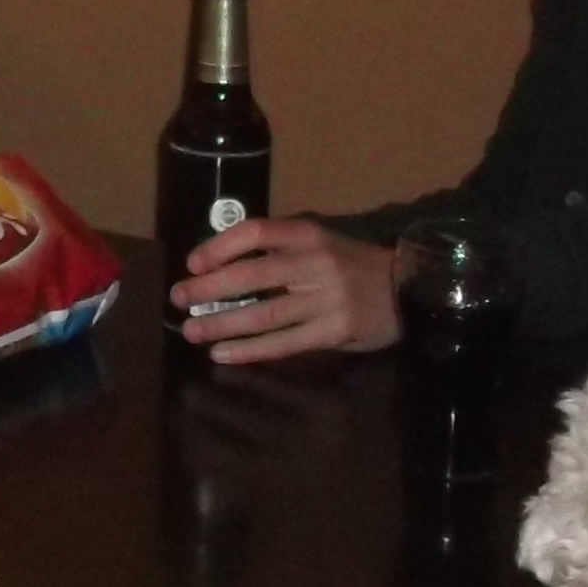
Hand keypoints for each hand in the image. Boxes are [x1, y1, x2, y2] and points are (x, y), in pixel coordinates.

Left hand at [173, 216, 403, 363]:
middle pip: (252, 274)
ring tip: (191, 331)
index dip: (219, 246)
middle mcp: (315, 263)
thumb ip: (281, 251)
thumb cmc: (353, 265)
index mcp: (308, 234)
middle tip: (179, 298)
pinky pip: (284, 342)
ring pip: (264, 313)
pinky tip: (223, 354)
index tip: (192, 262)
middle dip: (209, 287)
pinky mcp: (334, 331)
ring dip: (222, 323)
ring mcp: (326, 300)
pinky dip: (250, 350)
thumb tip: (222, 267)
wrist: (408, 290)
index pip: (255, 232)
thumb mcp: (320, 243)